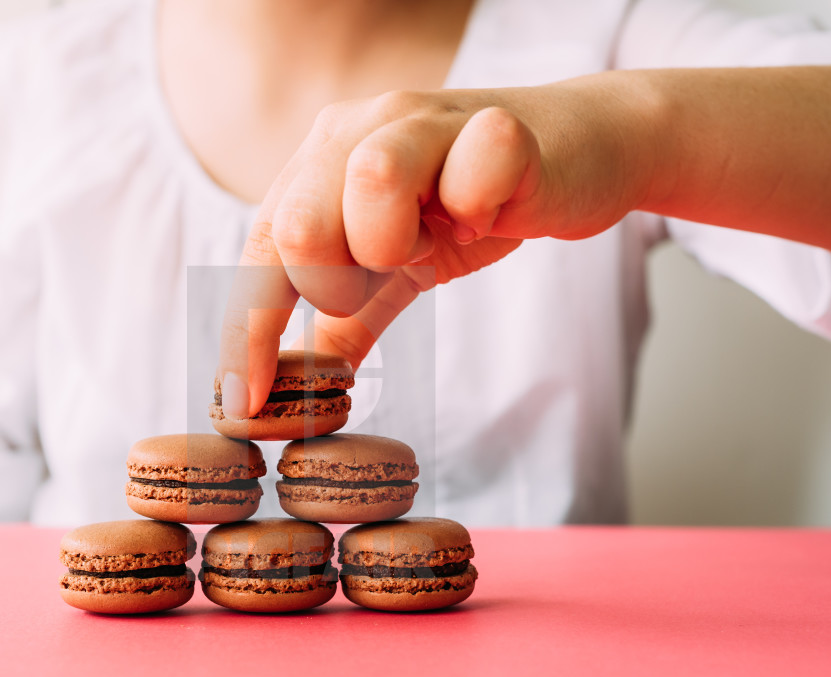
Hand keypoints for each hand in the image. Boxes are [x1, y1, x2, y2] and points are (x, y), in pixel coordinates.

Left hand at [217, 77, 656, 418]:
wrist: (586, 154)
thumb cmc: (477, 206)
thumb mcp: (397, 271)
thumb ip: (346, 323)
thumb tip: (297, 393)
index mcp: (320, 163)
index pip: (259, 252)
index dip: (245, 332)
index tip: (244, 403)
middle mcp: (358, 129)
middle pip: (298, 225)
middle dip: (337, 285)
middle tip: (388, 275)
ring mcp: (427, 119)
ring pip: (370, 177)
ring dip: (399, 241)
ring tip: (436, 238)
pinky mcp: (499, 127)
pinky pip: (470, 175)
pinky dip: (476, 210)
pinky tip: (491, 213)